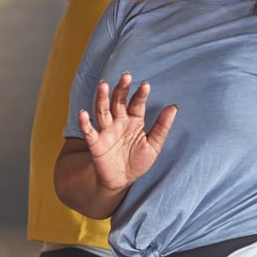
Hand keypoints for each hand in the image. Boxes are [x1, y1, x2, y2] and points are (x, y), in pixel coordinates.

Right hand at [78, 73, 175, 193]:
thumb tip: (173, 107)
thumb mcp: (154, 145)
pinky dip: (85, 123)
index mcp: (134, 120)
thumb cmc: (138, 161)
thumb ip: (162, 127)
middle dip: (121, 89)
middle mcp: (119, 122)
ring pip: (103, 111)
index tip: (146, 85)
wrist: (122, 180)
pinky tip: (83, 113)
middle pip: (118, 102)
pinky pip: (89, 131)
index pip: (137, 104)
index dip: (141, 95)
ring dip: (102, 98)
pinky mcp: (95, 143)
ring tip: (103, 85)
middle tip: (126, 76)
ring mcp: (106, 131)